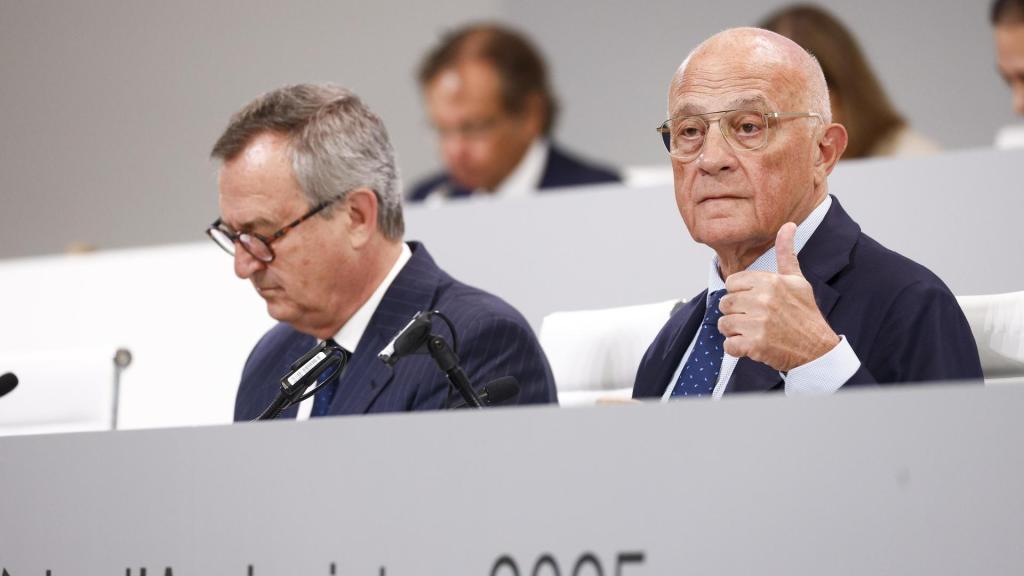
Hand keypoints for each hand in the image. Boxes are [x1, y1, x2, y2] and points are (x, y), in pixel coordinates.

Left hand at [718, 223, 839, 371]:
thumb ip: (786, 253)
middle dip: (735, 313)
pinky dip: (736, 349)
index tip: (753, 302)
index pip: (731, 283)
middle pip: (724, 304)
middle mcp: (763, 300)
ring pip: (724, 324)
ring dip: (734, 332)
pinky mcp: (755, 345)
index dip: (739, 294)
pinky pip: (728, 346)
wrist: (818, 349)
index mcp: (770, 282)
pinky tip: (752, 346)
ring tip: (753, 332)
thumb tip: (788, 225)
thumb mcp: (798, 280)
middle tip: (753, 319)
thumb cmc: (805, 314)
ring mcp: (758, 323)